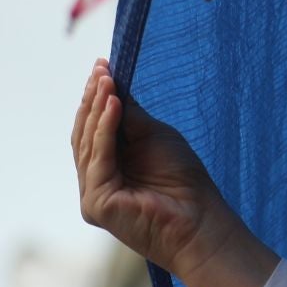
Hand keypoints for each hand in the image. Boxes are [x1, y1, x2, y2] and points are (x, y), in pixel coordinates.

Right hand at [72, 61, 239, 280]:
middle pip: (85, 133)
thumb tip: (111, 83)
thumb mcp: (155, 137)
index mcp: (108, 166)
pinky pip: (97, 158)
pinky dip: (104, 129)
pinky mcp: (96, 202)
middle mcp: (96, 180)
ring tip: (106, 81)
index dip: (96, 97)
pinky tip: (113, 104)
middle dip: (93, 99)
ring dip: (97, 108)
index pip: (94, 127)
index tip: (102, 66)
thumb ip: (130, 116)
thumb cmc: (184, 181)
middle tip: (101, 69)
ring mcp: (92, 193)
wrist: (201, 220)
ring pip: (87, 143)